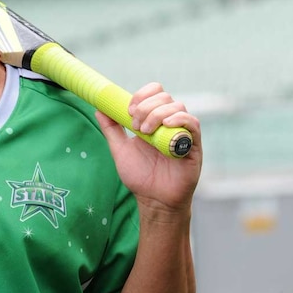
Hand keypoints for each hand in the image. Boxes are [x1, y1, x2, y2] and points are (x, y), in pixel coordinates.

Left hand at [95, 82, 201, 214]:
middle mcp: (169, 123)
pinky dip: (179, 119)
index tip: (129, 110)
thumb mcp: (120, 150)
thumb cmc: (140, 176)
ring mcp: (182, 132)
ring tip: (146, 132)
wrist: (154, 200)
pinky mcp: (193, 145)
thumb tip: (99, 109)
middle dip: (146, 107)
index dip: (141, 95)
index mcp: (153, 120)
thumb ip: (111, 129)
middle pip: (164, 96)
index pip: (154, 92)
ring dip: (158, 114)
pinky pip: (192, 123)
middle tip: (136, 125)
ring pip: (177, 106)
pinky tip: (166, 126)